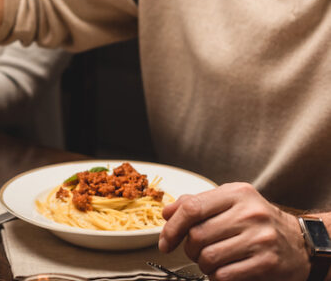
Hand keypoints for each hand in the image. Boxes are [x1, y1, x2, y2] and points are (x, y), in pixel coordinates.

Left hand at [158, 182, 309, 279]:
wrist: (300, 243)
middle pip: (197, 235)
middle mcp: (250, 213)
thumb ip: (198, 203)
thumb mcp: (231, 203)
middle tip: (195, 252)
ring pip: (209, 257)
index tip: (165, 242)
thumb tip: (167, 212)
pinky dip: (216, 277)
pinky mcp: (267, 262)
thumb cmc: (257, 221)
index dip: (172, 228)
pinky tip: (222, 271)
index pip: (192, 208)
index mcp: (237, 193)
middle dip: (189, 249)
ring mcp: (260, 237)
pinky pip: (225, 274)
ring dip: (203, 264)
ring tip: (210, 261)